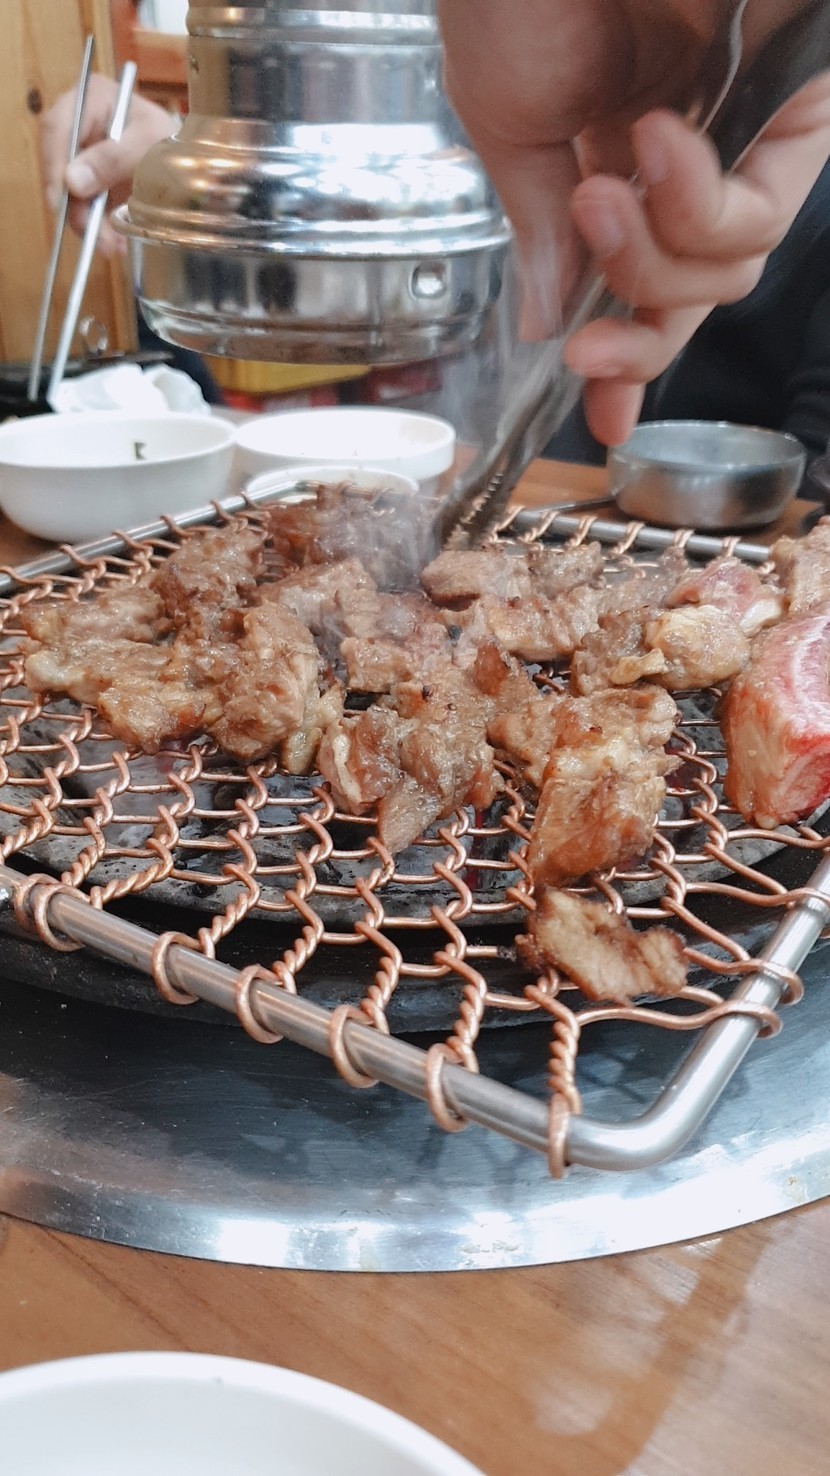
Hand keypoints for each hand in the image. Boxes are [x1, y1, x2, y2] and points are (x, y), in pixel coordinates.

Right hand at [40, 75, 175, 257]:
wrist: (189, 159)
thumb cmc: (172, 139)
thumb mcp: (149, 143)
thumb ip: (113, 158)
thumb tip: (72, 181)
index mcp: (92, 98)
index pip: (57, 128)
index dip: (53, 164)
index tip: (60, 200)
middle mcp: (80, 124)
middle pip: (60, 164)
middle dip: (75, 205)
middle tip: (94, 236)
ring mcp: (83, 154)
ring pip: (70, 192)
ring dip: (88, 223)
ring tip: (111, 246)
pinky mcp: (90, 181)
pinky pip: (85, 206)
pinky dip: (98, 227)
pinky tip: (115, 242)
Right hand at [437, 0, 829, 444]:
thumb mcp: (505, 126)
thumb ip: (536, 233)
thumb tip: (542, 317)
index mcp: (613, 143)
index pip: (637, 273)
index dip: (627, 351)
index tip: (602, 415)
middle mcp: (686, 141)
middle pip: (692, 292)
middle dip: (637, 335)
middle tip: (584, 345)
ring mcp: (740, 124)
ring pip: (725, 272)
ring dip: (650, 264)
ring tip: (600, 191)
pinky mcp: (797, 103)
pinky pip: (757, 218)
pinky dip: (695, 210)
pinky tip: (653, 144)